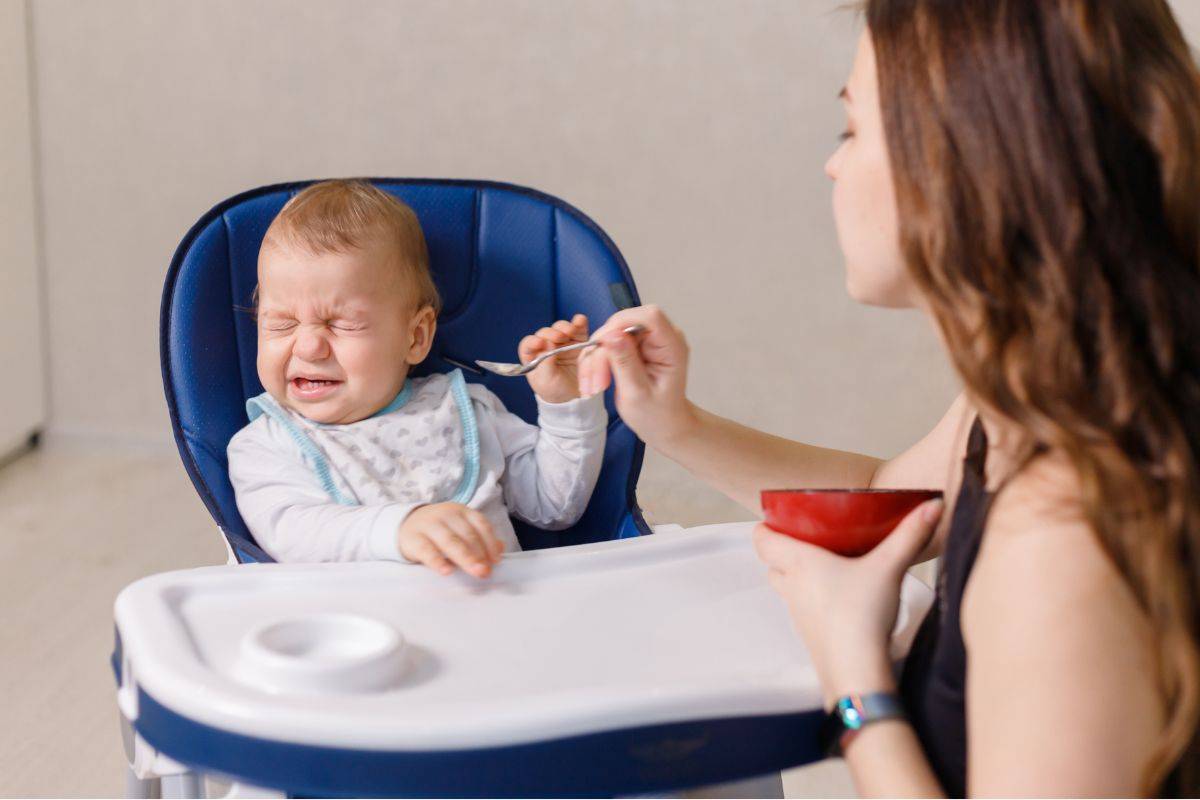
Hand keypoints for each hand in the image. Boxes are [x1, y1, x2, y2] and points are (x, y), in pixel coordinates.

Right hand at [397, 502, 503, 577]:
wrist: (405, 524)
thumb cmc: (440, 531)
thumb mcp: (460, 529)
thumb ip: (480, 538)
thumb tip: (501, 548)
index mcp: (462, 512)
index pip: (481, 525)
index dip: (490, 543)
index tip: (496, 561)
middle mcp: (447, 515)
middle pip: (467, 535)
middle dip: (479, 554)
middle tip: (486, 571)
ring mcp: (429, 525)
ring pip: (450, 541)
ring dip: (465, 557)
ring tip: (475, 572)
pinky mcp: (414, 539)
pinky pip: (427, 550)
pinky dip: (437, 561)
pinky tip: (447, 571)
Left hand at [519, 314, 589, 403]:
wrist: (574, 395)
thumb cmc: (554, 389)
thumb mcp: (546, 381)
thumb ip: (545, 363)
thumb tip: (547, 344)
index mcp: (532, 355)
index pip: (528, 344)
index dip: (533, 341)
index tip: (540, 343)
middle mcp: (546, 345)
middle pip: (546, 333)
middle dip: (551, 333)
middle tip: (559, 337)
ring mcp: (563, 341)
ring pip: (561, 328)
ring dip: (565, 327)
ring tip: (570, 331)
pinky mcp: (578, 340)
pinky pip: (578, 328)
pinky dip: (579, 322)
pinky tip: (580, 321)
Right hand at [576, 305, 694, 445]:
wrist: (662, 424)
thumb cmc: (656, 415)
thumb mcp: (637, 393)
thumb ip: (625, 362)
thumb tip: (611, 334)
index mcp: (672, 346)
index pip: (649, 316)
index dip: (621, 324)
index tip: (601, 347)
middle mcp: (661, 337)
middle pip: (622, 324)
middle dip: (602, 350)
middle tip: (594, 383)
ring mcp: (647, 340)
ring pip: (610, 334)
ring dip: (595, 359)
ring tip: (592, 388)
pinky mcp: (634, 345)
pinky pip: (608, 344)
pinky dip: (596, 362)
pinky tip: (594, 382)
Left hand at [753, 498, 943, 706]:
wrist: (856, 671)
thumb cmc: (861, 614)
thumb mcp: (888, 568)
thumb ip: (910, 536)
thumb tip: (933, 505)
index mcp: (798, 562)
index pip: (762, 539)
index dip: (766, 527)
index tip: (780, 517)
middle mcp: (791, 586)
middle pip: (771, 562)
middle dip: (783, 549)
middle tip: (808, 537)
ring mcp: (797, 613)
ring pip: (786, 586)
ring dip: (797, 575)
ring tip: (826, 563)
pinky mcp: (809, 633)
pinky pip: (803, 609)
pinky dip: (813, 599)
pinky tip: (840, 597)